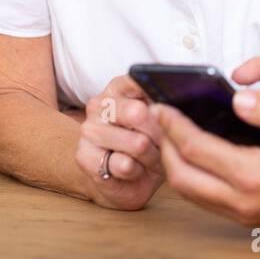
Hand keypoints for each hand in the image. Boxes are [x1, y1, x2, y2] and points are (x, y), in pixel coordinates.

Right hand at [76, 74, 164, 210]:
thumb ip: (167, 107)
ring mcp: (89, 130)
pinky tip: (135, 170)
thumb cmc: (151, 142)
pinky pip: (124, 165)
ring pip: (137, 143)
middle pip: (139, 113)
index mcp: (119, 87)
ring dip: (152, 156)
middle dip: (160, 134)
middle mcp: (99, 104)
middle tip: (164, 143)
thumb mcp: (163, 121)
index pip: (138, 80)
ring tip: (150, 158)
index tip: (169, 106)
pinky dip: (137, 171)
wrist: (131, 178)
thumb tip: (174, 107)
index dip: (159, 95)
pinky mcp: (85, 157)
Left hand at [151, 84, 259, 227]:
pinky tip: (194, 155)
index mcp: (254, 174)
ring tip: (171, 135)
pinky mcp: (247, 216)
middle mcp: (243, 199)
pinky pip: (205, 199)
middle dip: (164, 146)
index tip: (162, 107)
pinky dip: (191, 176)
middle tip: (159, 120)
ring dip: (174, 164)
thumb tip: (236, 99)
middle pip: (181, 176)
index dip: (173, 126)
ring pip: (190, 192)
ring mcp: (243, 212)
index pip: (195, 149)